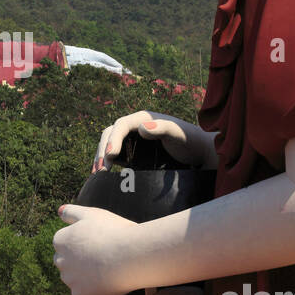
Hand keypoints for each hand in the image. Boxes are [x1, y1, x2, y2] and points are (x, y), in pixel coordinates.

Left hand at [53, 204, 142, 294]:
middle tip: (102, 256)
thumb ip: (72, 212)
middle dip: (78, 260)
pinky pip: (82, 293)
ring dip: (84, 276)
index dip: (82, 243)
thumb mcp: (92, 214)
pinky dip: (92, 289)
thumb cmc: (114, 231)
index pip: (64, 243)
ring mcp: (69, 279)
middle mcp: (60, 260)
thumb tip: (59, 212)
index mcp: (60, 240)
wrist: (132, 255)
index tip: (98, 242)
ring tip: (107, 268)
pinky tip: (106, 281)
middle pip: (65, 262)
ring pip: (73, 278)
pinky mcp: (80, 294)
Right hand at [93, 110, 214, 172]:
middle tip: (101, 169)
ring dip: (100, 157)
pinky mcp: (132, 153)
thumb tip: (142, 127)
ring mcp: (132, 140)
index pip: (121, 125)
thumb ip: (163, 128)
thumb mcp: (178, 133)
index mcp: (142, 118)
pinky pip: (114, 155)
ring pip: (108, 144)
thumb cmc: (189, 140)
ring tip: (97, 173)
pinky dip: (106, 163)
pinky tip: (102, 175)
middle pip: (110, 134)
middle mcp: (134, 127)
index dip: (113, 139)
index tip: (110, 155)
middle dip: (103, 149)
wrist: (197, 153)